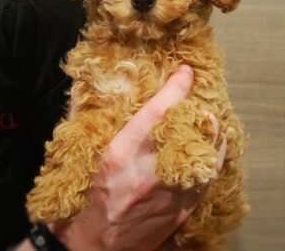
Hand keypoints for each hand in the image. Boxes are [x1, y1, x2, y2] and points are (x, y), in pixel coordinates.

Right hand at [48, 65, 225, 250]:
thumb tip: (83, 88)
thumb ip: (80, 120)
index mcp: (121, 155)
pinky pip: (209, 179)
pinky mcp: (181, 211)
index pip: (158, 111)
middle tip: (196, 100)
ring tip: (207, 121)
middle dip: (199, 110)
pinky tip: (208, 149)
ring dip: (211, 134)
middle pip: (191, 132)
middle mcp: (149, 173)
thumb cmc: (78, 204)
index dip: (176, 87)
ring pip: (208, 155)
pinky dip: (212, 159)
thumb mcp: (73, 158)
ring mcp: (170, 194)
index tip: (185, 73)